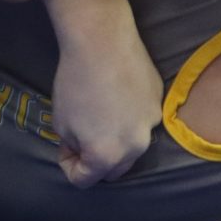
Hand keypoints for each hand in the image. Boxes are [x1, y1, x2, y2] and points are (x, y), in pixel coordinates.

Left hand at [50, 32, 162, 187]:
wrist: (102, 41)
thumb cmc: (75, 83)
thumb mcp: (61, 122)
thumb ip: (74, 146)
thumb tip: (81, 149)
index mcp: (108, 156)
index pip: (84, 180)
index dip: (69, 165)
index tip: (64, 146)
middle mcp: (136, 146)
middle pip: (114, 170)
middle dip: (96, 159)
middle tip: (81, 135)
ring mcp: (152, 123)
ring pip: (132, 145)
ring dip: (115, 139)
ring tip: (100, 111)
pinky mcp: (160, 102)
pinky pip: (141, 119)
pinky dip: (128, 115)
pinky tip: (116, 92)